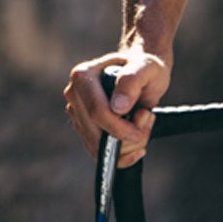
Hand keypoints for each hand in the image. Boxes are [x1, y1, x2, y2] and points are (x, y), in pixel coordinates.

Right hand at [63, 45, 170, 166]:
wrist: (141, 73)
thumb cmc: (144, 68)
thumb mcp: (147, 67)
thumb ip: (132, 81)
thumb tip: (118, 107)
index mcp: (82, 76)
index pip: (97, 112)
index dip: (122, 126)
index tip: (146, 119)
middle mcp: (73, 95)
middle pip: (96, 134)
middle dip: (128, 137)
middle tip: (148, 118)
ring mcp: (76, 113)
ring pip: (98, 148)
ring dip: (128, 146)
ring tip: (144, 123)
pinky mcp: (83, 128)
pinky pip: (99, 153)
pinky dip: (122, 154)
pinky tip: (137, 141)